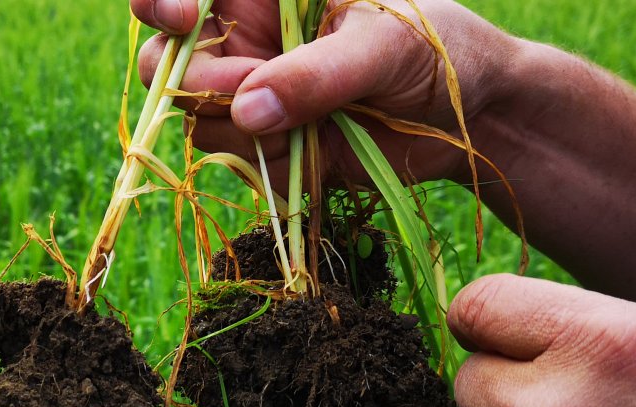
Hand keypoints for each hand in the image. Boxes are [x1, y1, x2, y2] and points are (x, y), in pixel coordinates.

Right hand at [132, 0, 522, 187]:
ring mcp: (253, 94)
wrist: (472, 117)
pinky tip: (311, 150)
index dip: (163, 0)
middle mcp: (247, 38)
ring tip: (307, 125)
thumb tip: (245, 108)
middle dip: (198, 80)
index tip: (182, 16)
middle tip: (249, 93)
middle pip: (169, 60)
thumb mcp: (383, 45)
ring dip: (238, 129)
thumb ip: (316, 74)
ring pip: (197, 116)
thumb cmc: (435, 49)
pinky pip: (235, 159)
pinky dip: (264, 160)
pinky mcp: (268, 144)